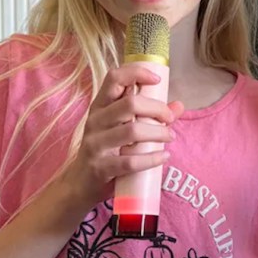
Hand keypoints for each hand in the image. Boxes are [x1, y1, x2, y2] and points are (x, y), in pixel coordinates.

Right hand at [62, 66, 183, 208]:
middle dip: (157, 108)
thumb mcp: (121, 129)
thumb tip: (178, 106)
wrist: (79, 185)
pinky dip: (152, 158)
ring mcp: (95, 144)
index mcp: (100, 107)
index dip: (136, 73)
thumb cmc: (105, 151)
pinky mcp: (100, 167)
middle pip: (130, 103)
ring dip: (158, 133)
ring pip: (132, 131)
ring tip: (170, 137)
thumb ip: (149, 116)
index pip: (114, 78)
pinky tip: (164, 157)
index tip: (157, 79)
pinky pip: (130, 161)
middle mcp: (95, 121)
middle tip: (170, 118)